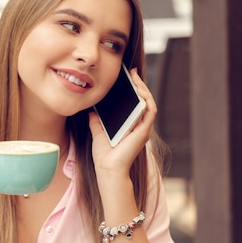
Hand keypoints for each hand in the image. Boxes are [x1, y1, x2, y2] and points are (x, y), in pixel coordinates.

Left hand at [89, 68, 156, 183]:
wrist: (107, 169)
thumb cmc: (104, 156)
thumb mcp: (98, 133)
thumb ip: (96, 122)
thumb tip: (91, 111)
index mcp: (131, 126)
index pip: (136, 104)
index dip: (135, 90)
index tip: (128, 78)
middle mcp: (140, 127)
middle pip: (144, 101)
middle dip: (140, 85)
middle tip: (133, 73)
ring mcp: (144, 129)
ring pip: (149, 103)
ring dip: (144, 89)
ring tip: (136, 78)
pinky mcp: (144, 131)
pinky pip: (150, 111)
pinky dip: (147, 100)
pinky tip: (140, 90)